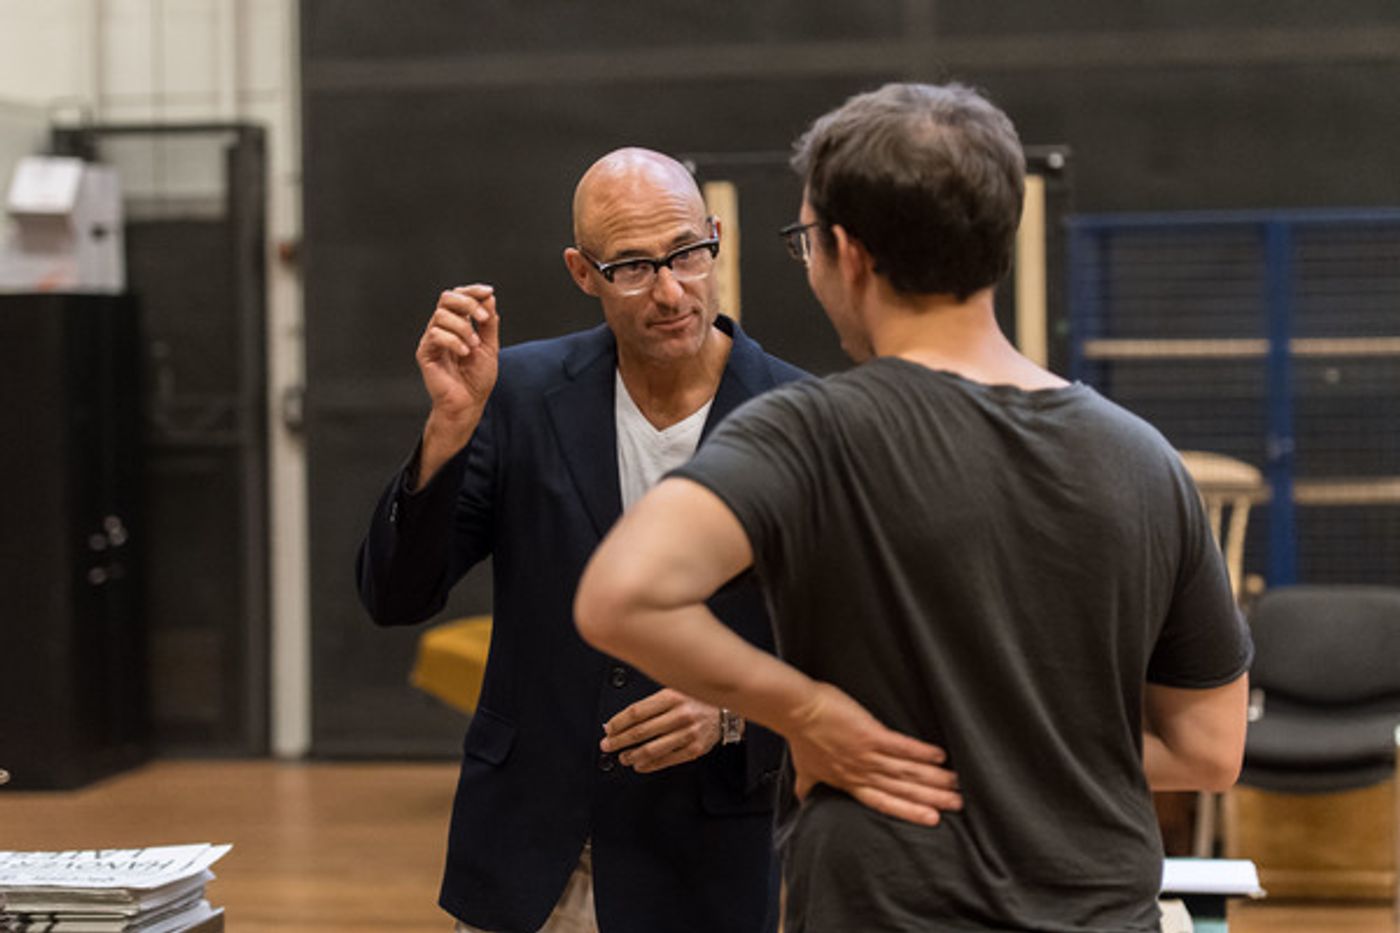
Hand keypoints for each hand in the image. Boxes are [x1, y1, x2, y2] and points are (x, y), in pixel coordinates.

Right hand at [415, 284, 499, 482]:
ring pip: (441, 315)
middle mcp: (443, 328)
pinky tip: (464, 353)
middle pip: (446, 298)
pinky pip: (435, 335)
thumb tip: (489, 298)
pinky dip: (454, 341)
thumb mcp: (490, 347)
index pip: (460, 297)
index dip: (473, 290)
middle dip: (467, 303)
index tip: (489, 291)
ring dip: (463, 328)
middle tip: (483, 319)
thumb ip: (489, 324)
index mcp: (458, 324)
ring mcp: (432, 340)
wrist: (469, 404)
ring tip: (474, 346)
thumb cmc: (477, 379)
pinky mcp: (425, 353)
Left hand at [601, 688, 721, 772]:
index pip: (636, 712)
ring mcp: (688, 733)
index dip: (618, 723)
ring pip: (651, 749)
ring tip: (623, 757)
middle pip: (640, 731)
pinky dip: (649, 765)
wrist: (726, 710)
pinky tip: (640, 765)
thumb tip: (621, 721)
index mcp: (672, 696)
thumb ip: (651, 704)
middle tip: (608, 745)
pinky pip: (666, 760)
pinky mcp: (694, 749)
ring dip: (632, 756)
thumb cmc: (696, 700)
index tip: (608, 729)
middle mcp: (680, 714)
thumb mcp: (674, 691)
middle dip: (619, 741)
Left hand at [785, 681, 960, 826]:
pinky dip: (920, 752)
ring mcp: (867, 754)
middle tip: (957, 806)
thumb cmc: (800, 736)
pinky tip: (939, 756)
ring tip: (956, 784)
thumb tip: (804, 800)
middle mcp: (861, 772)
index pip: (883, 802)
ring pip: (906, 772)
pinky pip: (900, 746)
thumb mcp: (805, 769)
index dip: (908, 812)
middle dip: (930, 799)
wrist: (796, 711)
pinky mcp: (871, 734)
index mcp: (849, 782)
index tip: (931, 820)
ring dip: (933, 779)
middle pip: (901, 791)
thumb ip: (810, 787)